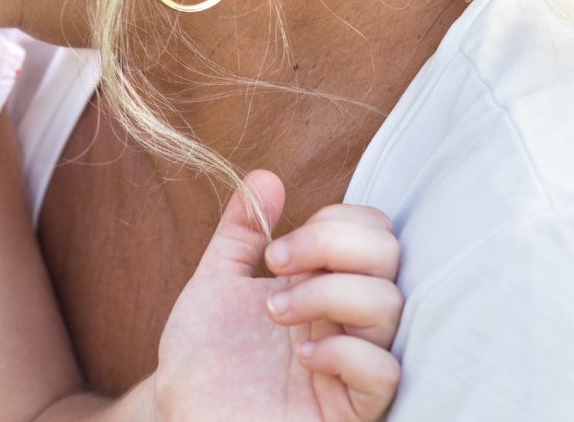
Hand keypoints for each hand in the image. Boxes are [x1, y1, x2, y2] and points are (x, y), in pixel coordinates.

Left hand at [150, 170, 401, 421]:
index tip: (274, 250)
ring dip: (326, 293)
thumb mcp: (215, 281)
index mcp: (327, 283)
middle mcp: (349, 318)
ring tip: (273, 312)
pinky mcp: (352, 410)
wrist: (183, 413)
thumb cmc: (205, 355)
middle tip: (276, 267)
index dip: (333, 222)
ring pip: (390, 305)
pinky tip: (302, 356)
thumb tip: (266, 176)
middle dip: (330, 244)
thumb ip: (241, 231)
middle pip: (390, 254)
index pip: (373, 230)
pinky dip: (343, 351)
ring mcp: (354, 363)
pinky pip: (383, 371)